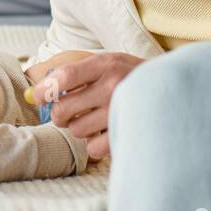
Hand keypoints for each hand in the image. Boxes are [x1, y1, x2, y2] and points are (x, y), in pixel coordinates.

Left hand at [30, 52, 145, 159]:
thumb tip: (35, 92)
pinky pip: (93, 148)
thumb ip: (74, 73)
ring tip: (96, 118)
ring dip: (81, 127)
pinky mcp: (128, 133)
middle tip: (70, 111)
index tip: (36, 97)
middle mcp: (113, 86)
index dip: (44, 90)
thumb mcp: (109, 62)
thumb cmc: (132, 76)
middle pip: (63, 109)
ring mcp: (121, 111)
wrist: (175, 91)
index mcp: (106, 64)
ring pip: (76, 130)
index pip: (64, 77)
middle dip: (61, 113)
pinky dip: (95, 144)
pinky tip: (106, 132)